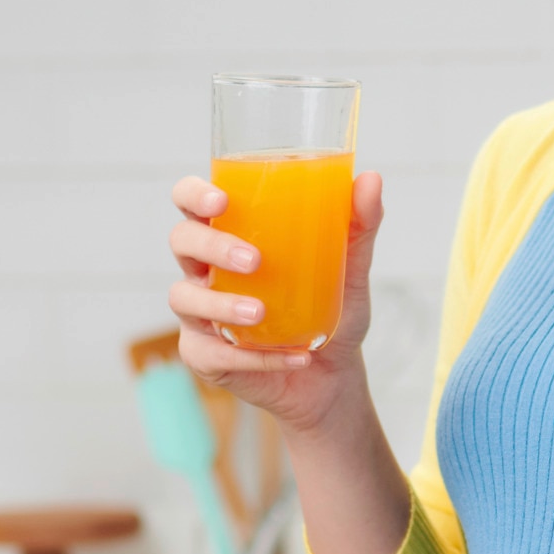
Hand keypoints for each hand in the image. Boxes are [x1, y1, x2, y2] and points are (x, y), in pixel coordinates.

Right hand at [167, 169, 384, 436]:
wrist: (333, 374)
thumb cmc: (332, 310)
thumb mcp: (351, 269)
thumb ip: (359, 226)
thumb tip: (371, 179)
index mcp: (230, 234)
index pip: (191, 201)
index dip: (194, 194)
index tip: (222, 201)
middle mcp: (206, 269)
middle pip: (182, 240)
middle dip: (211, 245)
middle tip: (254, 260)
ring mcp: (200, 312)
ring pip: (184, 297)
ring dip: (221, 304)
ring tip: (262, 313)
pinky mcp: (204, 355)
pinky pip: (212, 353)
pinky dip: (252, 357)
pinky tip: (292, 356)